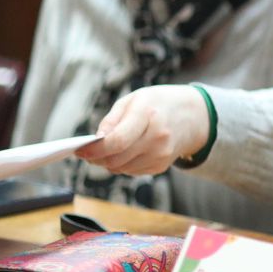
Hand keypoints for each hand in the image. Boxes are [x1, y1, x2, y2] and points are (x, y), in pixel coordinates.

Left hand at [76, 85, 209, 177]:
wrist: (192, 115)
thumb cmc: (157, 104)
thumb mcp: (132, 100)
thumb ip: (111, 121)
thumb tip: (95, 142)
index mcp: (148, 114)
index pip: (117, 141)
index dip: (95, 150)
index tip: (79, 150)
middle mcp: (158, 137)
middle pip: (117, 158)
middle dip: (97, 158)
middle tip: (88, 152)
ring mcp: (162, 154)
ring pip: (122, 168)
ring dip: (109, 162)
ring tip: (108, 150)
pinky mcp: (162, 165)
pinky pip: (132, 171)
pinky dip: (123, 164)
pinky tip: (127, 152)